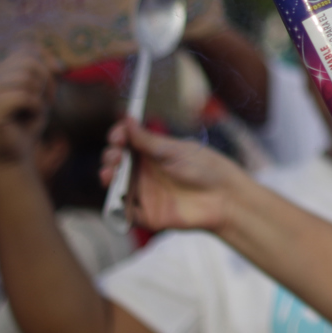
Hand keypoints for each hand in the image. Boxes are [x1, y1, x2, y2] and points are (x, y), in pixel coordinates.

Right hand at [0, 48, 59, 166]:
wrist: (13, 156)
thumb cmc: (26, 124)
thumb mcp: (40, 92)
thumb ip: (45, 72)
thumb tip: (59, 65)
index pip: (26, 48)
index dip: (46, 60)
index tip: (56, 75)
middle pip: (29, 61)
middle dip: (46, 81)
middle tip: (45, 101)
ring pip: (26, 78)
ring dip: (39, 97)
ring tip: (33, 111)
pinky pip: (24, 96)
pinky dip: (34, 108)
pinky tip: (28, 118)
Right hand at [103, 121, 245, 233]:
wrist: (223, 198)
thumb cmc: (204, 168)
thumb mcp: (174, 151)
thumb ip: (147, 139)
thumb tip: (126, 118)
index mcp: (152, 152)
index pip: (127, 141)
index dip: (118, 137)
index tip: (118, 137)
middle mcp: (146, 171)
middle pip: (117, 163)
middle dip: (110, 157)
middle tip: (116, 156)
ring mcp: (145, 192)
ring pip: (116, 186)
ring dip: (108, 179)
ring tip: (110, 175)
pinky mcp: (147, 214)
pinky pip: (126, 213)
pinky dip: (117, 208)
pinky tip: (118, 200)